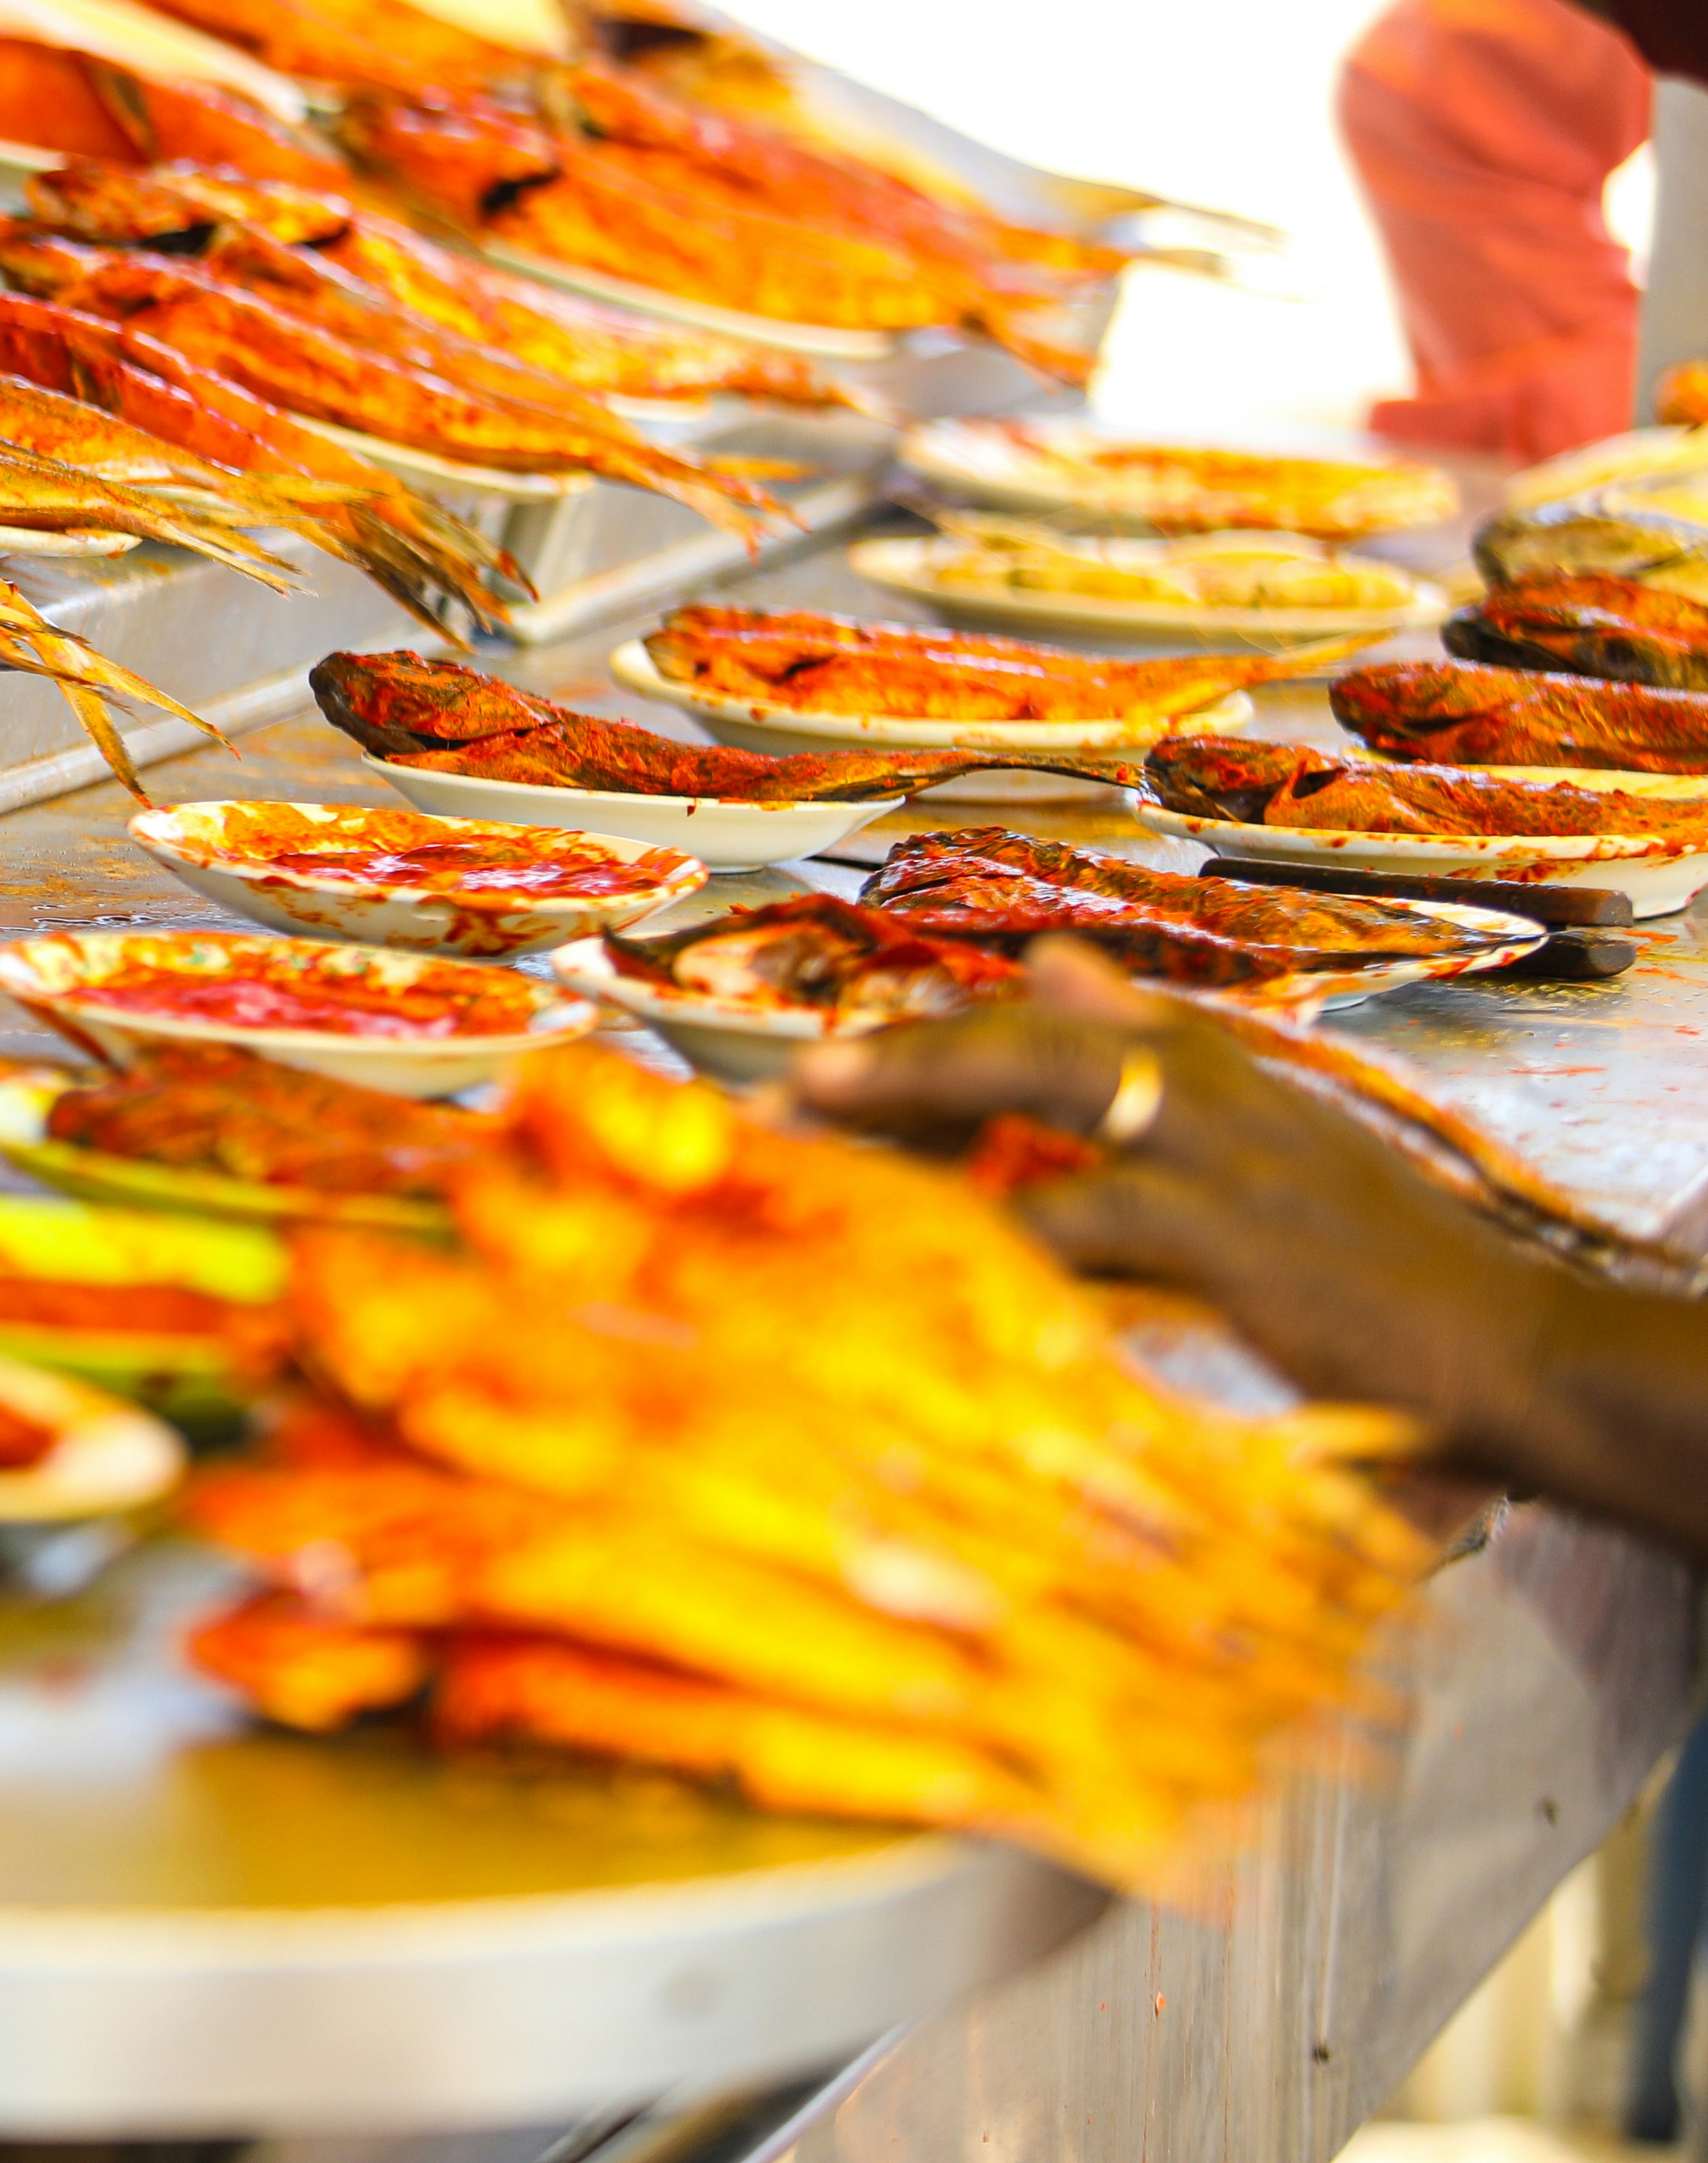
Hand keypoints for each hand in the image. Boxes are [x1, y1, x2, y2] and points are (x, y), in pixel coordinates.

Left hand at [788, 943, 1558, 1458]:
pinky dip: (997, 1242)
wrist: (1517, 1348)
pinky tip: (926, 1262)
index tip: (824, 1067)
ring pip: (1039, 1109)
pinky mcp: (1228, 1237)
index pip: (1042, 1021)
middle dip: (902, 1062)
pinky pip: (1082, 1225)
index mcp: (1210, 1060)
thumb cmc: (1382, 1262)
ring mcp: (1219, 1157)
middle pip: (1025, 1042)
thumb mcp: (1268, 1134)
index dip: (927, 1043)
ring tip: (822, 1163)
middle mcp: (1208, 1085)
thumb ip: (1151, 1045)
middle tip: (792, 1090)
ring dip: (923, 1139)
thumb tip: (1047, 961)